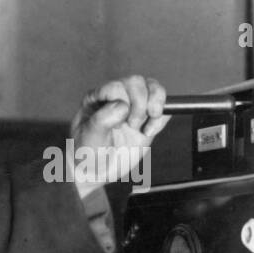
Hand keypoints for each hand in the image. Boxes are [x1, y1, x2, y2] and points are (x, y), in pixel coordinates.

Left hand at [68, 75, 169, 198]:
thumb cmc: (88, 151)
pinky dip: (161, 118)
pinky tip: (149, 132)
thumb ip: (102, 119)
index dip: (122, 102)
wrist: (99, 170)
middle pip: (137, 82)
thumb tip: (122, 105)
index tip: (117, 123)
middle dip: (139, 104)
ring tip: (147, 124)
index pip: (116, 86)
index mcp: (98, 96)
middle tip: (132, 125)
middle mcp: (117, 96)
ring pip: (153, 88)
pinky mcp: (148, 118)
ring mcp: (134, 106)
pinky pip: (165, 106)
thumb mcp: (89, 136)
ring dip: (155, 105)